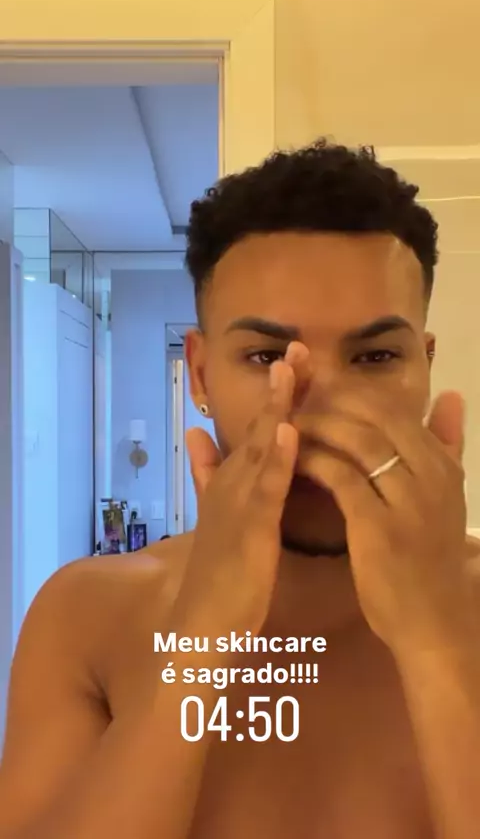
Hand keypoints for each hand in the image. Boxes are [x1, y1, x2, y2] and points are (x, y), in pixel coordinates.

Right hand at [173, 361, 297, 639]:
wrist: (198, 623)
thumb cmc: (219, 574)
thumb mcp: (217, 515)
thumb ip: (208, 474)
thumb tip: (195, 433)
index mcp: (233, 482)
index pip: (261, 430)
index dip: (279, 394)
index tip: (298, 357)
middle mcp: (233, 484)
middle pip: (260, 428)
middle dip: (280, 387)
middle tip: (297, 344)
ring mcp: (237, 504)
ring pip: (260, 449)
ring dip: (275, 407)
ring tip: (289, 368)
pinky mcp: (246, 530)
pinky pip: (264, 490)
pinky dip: (275, 459)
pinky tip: (287, 431)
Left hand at [294, 387, 472, 655]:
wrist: (433, 620)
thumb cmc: (431, 556)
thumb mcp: (447, 495)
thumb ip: (446, 445)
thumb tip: (451, 396)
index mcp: (443, 465)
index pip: (397, 410)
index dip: (354, 393)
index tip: (320, 388)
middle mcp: (431, 475)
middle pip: (377, 416)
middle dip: (333, 401)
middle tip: (298, 397)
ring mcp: (407, 500)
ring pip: (359, 441)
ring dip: (319, 426)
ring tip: (289, 422)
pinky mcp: (378, 526)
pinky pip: (341, 477)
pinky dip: (314, 461)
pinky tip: (293, 458)